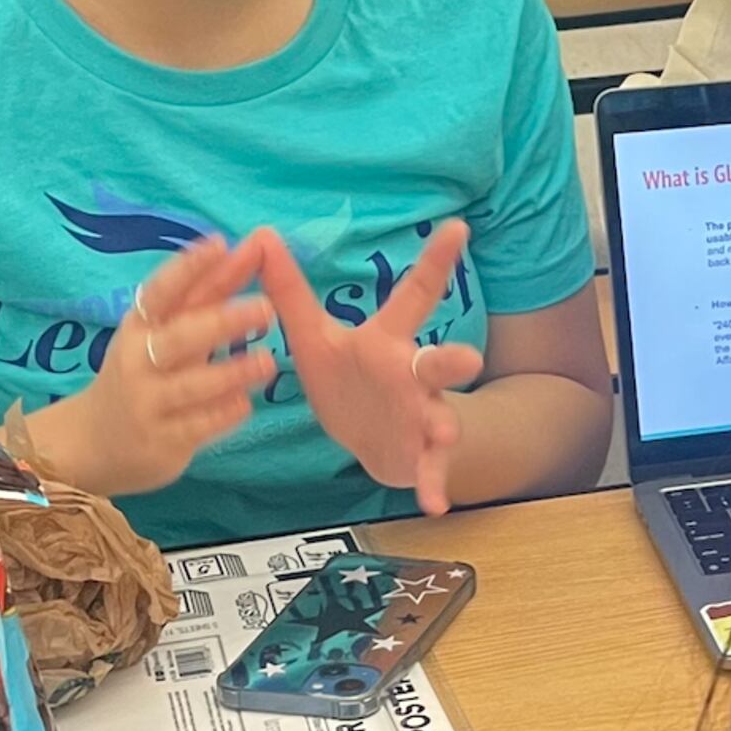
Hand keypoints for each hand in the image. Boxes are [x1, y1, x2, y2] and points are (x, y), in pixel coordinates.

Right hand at [19, 233, 278, 497]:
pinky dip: (223, 414)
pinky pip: (197, 426)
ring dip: (232, 372)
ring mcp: (148, 403)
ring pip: (192, 385)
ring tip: (267, 361)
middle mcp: (139, 361)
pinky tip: (246, 404)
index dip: (189, 267)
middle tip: (267, 308)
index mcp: (139, 326)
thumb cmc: (140, 374)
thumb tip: (249, 250)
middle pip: (180, 337)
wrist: (92, 443)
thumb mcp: (160, 334)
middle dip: (222, 321)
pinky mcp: (161, 441)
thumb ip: (204, 298)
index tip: (220, 243)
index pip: (161, 291)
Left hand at [263, 221, 480, 513]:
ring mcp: (421, 416)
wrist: (374, 440)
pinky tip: (434, 502)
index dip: (436, 262)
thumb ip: (290, 290)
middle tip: (468, 359)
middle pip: (437, 362)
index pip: (415, 296)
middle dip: (452, 360)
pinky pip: (430, 469)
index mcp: (385, 341)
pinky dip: (433, 484)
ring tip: (446, 434)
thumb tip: (263, 236)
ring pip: (439, 416)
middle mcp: (411, 375)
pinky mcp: (420, 454)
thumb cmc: (348, 379)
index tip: (458, 228)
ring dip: (443, 425)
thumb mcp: (314, 336)